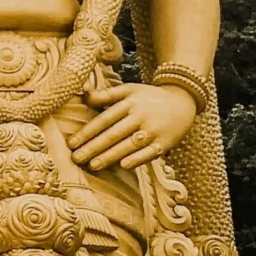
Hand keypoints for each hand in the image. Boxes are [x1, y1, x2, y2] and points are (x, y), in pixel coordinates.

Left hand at [66, 80, 197, 171]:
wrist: (184, 101)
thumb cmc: (149, 98)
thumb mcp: (129, 90)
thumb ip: (107, 95)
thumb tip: (83, 95)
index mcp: (129, 103)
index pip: (104, 119)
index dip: (87, 132)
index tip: (71, 143)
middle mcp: (140, 116)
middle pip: (114, 133)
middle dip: (94, 147)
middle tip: (76, 158)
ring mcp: (154, 130)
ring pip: (129, 144)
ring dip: (111, 156)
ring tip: (93, 166)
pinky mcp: (166, 142)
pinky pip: (150, 152)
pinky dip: (138, 159)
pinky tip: (123, 165)